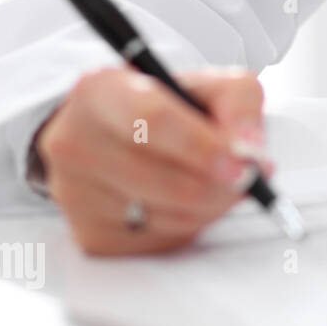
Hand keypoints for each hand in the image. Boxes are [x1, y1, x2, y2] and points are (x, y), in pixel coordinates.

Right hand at [34, 67, 270, 255]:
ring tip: (218, 183)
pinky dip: (190, 225)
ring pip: (167, 216)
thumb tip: (250, 151)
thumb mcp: (207, 85)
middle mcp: (75, 141)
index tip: (242, 165)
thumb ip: (239, 103)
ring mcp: (75, 192)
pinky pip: (159, 240)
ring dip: (210, 206)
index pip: (153, 121)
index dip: (204, 148)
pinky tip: (188, 201)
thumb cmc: (165, 108)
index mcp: (100, 90)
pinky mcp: (90, 233)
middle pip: (164, 179)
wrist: (114, 135)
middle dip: (220, 186)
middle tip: (248, 179)